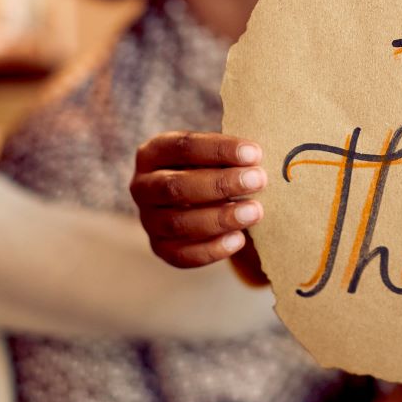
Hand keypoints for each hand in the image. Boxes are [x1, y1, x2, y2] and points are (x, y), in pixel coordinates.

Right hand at [130, 131, 266, 267]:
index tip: (254, 153)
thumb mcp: (215, 154)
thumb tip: (257, 158)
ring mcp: (149, 220)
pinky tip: (239, 239)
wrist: (203, 201)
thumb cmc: (212, 168)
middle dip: (220, 184)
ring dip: (219, 218)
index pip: (182, 147)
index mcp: (153, 153)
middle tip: (258, 180)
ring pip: (178, 223)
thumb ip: (231, 155)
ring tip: (255, 211)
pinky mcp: (160, 248)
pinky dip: (211, 249)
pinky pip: (182, 254)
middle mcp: (143, 186)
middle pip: (175, 186)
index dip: (218, 149)